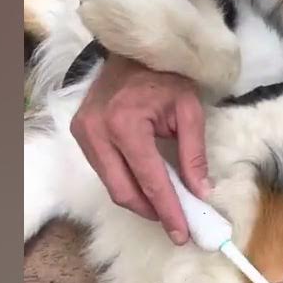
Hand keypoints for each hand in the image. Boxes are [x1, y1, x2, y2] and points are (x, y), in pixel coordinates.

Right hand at [69, 55, 209, 244]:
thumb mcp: (189, 110)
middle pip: (124, 191)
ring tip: (164, 206)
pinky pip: (104, 171)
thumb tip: (201, 192)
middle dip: (152, 212)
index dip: (168, 211)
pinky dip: (126, 183)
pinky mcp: (80, 133)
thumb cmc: (164, 75)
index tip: (182, 233)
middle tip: (176, 224)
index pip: (150, 180)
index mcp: (126, 123)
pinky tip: (146, 186)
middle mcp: (97, 131)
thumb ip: (194, 154)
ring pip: (111, 185)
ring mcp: (84, 133)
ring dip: (139, 200)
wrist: (132, 49)